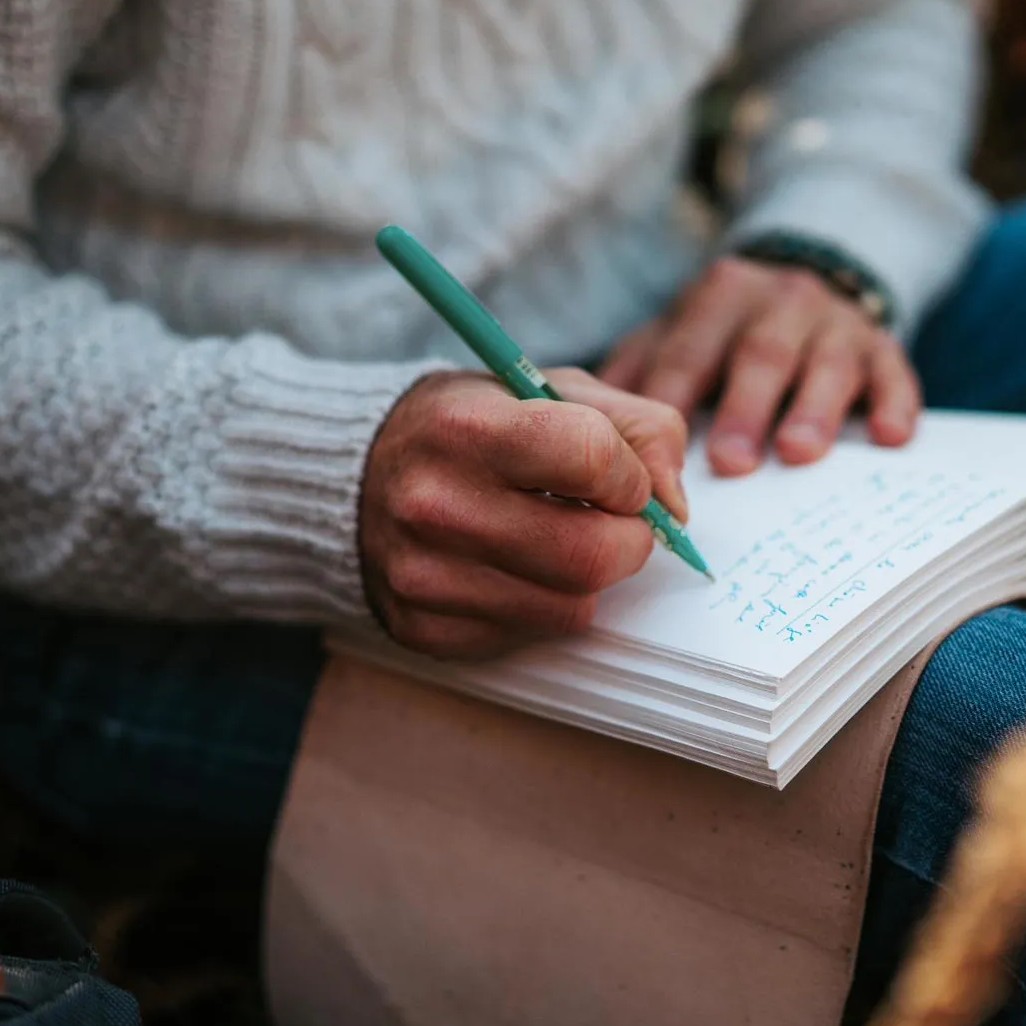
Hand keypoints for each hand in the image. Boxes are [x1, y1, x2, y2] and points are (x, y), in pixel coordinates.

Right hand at [359, 367, 689, 659]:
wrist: (350, 476)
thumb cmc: (468, 427)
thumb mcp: (543, 390)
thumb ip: (634, 427)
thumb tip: (675, 505)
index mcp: (466, 426)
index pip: (592, 457)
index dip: (630, 475)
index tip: (621, 478)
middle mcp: (435, 503)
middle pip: (591, 553)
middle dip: (630, 542)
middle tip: (618, 525)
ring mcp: (424, 575)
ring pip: (571, 607)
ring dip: (589, 579)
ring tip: (561, 541)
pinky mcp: (423, 628)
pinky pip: (530, 635)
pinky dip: (544, 606)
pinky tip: (515, 568)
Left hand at [598, 256, 920, 475]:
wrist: (811, 279)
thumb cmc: (726, 329)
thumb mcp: (678, 330)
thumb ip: (637, 365)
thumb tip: (578, 414)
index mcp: (719, 297)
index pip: (689, 349)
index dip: (672, 398)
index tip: (654, 451)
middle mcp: (780, 301)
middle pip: (759, 354)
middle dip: (743, 407)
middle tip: (729, 462)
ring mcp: (836, 323)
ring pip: (827, 363)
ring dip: (814, 409)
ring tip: (798, 454)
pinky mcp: (884, 346)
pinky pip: (895, 373)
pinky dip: (896, 403)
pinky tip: (891, 437)